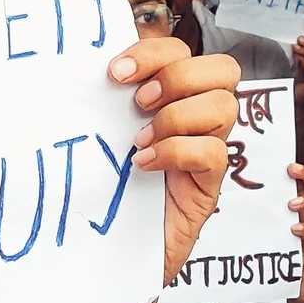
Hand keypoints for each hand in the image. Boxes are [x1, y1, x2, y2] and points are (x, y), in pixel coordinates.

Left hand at [112, 35, 239, 281]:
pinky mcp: (209, 186)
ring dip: (177, 116)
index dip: (154, 51)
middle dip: (177, 76)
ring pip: (224, 105)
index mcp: (171, 97)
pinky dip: (177, 152)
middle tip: (139, 103)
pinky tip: (144, 165)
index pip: (183, 50)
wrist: (107, 252)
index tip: (114, 73)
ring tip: (141, 139)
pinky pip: (215, 152)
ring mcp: (208, 151)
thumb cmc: (105, 188)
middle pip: (223, 68)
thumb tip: (79, 64)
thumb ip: (105, 100)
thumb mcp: (102, 133)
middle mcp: (197, 119)